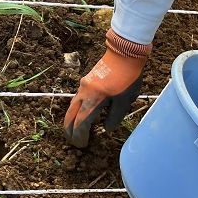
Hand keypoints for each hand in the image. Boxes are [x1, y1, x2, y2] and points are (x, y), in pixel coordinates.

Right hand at [63, 29, 149, 147]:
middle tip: (73, 141)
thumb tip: (106, 128)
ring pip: (72, 106)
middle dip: (69, 130)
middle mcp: (84, 93)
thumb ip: (114, 117)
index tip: (82, 145)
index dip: (80, 136)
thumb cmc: (127, 77)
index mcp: (93, 100)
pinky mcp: (87, 80)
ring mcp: (84, 85)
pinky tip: (83, 113)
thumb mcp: (124, 101)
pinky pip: (77, 99)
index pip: (81, 123)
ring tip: (75, 130)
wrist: (125, 53)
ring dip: (72, 119)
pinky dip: (77, 110)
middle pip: (70, 115)